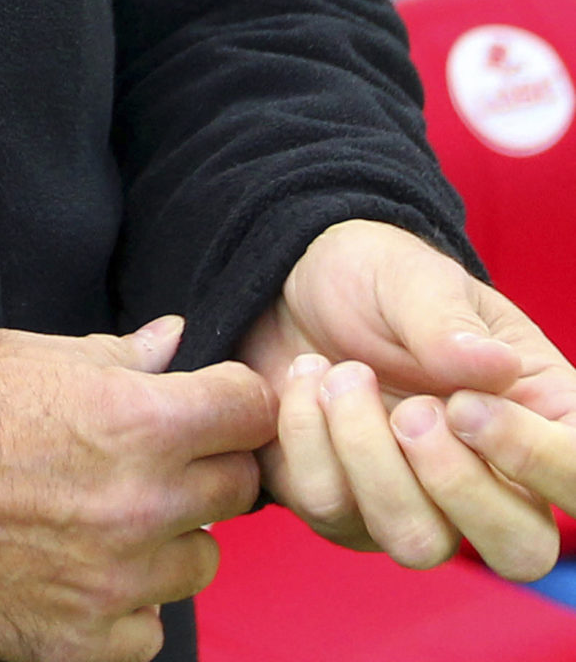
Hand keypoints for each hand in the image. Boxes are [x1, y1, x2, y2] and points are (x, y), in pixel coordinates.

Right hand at [0, 315, 272, 661]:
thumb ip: (119, 356)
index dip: (235, 400)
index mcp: (136, 421)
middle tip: (159, 459)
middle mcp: (141, 505)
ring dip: (172, 539)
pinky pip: (149, 629)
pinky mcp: (83, 641)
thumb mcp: (31, 355)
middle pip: (239, 488)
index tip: (218, 405)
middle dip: (209, 466)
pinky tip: (87, 573)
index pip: (249, 411)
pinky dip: (128, 605)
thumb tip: (174, 342)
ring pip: (201, 563)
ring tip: (112, 517)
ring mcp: (116, 582)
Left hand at [241, 218, 575, 580]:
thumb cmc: (373, 279)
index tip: (465, 405)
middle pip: (521, 550)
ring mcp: (421, 507)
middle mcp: (491, 478)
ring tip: (342, 373)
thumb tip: (493, 367)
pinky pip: (333, 512)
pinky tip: (307, 381)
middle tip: (408, 408)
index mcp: (536, 413)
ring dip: (366, 452)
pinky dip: (308, 438)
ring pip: (418, 542)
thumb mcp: (408, 274)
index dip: (537, 462)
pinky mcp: (349, 514)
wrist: (286, 286)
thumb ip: (446, 319)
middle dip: (455, 482)